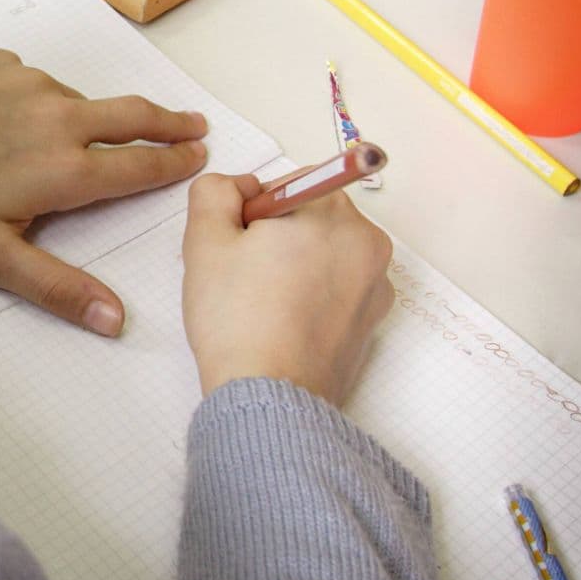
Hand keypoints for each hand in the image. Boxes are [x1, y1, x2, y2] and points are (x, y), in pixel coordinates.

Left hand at [0, 49, 207, 336]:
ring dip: (98, 117)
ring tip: (95, 134)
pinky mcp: (4, 63)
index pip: (138, 167)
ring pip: (82, 102)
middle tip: (194, 126)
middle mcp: (61, 117)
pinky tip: (21, 120)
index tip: (199, 158)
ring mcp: (32, 83)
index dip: (173, 165)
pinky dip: (45, 102)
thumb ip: (56, 287)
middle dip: (169, 122)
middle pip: (132, 115)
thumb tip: (116, 320)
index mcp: (65, 168)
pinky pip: (39, 84)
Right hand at [180, 172, 392, 405]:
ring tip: (263, 303)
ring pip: (325, 251)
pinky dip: (315, 294)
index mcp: (329, 209)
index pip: (285, 184)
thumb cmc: (237, 320)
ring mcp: (376, 282)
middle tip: (245, 274)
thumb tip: (237, 188)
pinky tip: (285, 322)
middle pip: (310, 214)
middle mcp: (365, 238)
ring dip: (296, 263)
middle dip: (277, 235)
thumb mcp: (204, 240)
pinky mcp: (374, 318)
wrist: (270, 395)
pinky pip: (340, 287)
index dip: (251, 212)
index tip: (238, 245)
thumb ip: (215, 191)